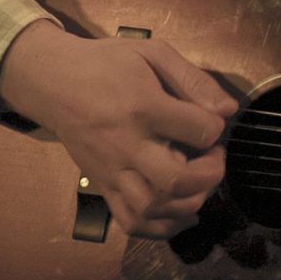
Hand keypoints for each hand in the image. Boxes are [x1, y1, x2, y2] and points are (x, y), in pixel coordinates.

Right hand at [0, 20, 235, 238]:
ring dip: (188, 203)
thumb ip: (193, 79)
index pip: (197, 130)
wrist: (52, 83)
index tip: (214, 120)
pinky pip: (131, 221)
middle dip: (209, 174)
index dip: (216, 127)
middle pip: (175, 180)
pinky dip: (161, 226)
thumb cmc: (106, 65)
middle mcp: (126, 145)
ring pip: (153, 207)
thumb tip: (228, 109)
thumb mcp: (152, 53)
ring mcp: (111, 171)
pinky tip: (180, 212)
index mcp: (142, 107)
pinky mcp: (102, 186)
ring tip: (198, 182)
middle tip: (213, 156)